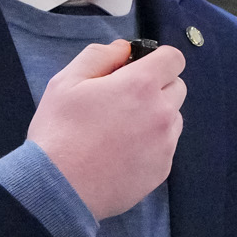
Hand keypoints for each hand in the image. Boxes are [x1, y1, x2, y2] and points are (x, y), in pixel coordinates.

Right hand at [29, 39, 185, 220]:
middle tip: (125, 98)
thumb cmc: (59, 131)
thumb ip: (99, 56)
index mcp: (141, 85)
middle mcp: (162, 113)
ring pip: (174, 118)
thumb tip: (123, 48)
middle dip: (157, 86)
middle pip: (178, 87)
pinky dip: (152, 144)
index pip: (174, 58)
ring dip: (157, 116)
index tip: (139, 67)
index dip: (158, 59)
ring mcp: (166, 144)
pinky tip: (123, 151)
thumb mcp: (67, 81)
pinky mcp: (163, 170)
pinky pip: (166, 147)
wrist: (59, 189)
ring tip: (122, 128)